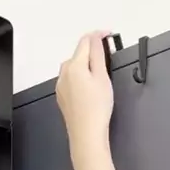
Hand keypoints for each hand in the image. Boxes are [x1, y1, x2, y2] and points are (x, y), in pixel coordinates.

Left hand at [56, 32, 113, 162]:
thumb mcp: (102, 77)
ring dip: (85, 65)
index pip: (85, 41)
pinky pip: (71, 79)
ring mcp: (61, 85)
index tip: (108, 35)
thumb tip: (97, 38)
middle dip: (92, 52)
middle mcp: (64, 72)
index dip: (98, 35)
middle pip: (79, 53)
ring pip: (74, 66)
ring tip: (99, 76)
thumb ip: (98, 54)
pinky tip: (89, 89)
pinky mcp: (62, 95)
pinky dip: (80, 77)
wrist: (86, 134)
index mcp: (74, 65)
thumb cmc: (96, 109)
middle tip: (107, 57)